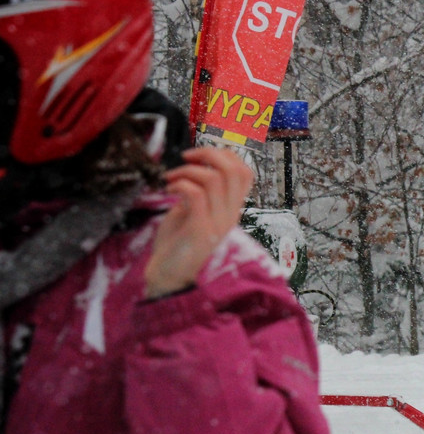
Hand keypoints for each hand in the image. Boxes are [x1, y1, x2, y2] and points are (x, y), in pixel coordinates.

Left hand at [143, 147, 253, 298]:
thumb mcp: (192, 215)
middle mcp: (230, 215)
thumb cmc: (177, 247)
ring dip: (188, 170)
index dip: (225, 155)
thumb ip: (199, 195)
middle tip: (187, 157)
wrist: (168, 280)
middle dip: (209, 153)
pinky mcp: (200, 230)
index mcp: (231, 210)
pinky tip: (169, 190)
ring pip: (214, 178)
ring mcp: (217, 223)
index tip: (200, 156)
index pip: (245, 173)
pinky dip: (180, 184)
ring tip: (172, 178)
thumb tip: (193, 171)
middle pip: (234, 170)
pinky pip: (196, 195)